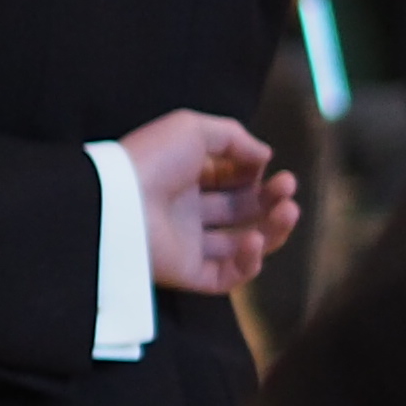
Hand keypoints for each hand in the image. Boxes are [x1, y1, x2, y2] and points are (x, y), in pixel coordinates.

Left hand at [121, 109, 299, 296]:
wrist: (117, 201)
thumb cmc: (152, 159)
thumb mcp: (193, 129)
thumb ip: (233, 137)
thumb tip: (265, 155)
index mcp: (184, 177)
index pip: (230, 180)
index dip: (255, 174)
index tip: (269, 165)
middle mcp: (187, 211)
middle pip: (241, 210)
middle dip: (271, 199)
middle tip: (288, 188)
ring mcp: (187, 244)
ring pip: (242, 245)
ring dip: (273, 229)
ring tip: (288, 210)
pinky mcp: (186, 272)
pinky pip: (227, 276)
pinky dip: (249, 262)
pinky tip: (254, 239)